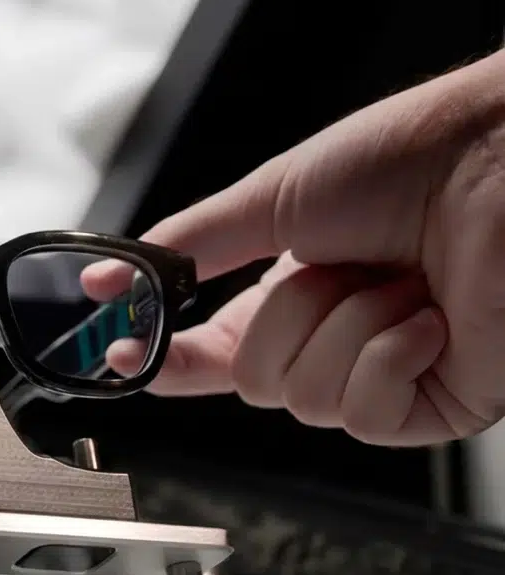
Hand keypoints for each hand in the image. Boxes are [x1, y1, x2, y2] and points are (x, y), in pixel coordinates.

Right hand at [83, 53, 504, 445]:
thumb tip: (109, 278)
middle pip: (252, 382)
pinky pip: (366, 414)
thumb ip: (186, 247)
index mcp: (288, 298)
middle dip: (287, 318)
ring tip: (396, 279)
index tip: (122, 353)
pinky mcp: (434, 407)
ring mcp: (383, 377)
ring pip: (306, 400)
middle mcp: (331, 341)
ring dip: (348, 326)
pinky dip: (390, 356)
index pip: (210, 354)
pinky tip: (427, 318)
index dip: (165, 359)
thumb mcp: (270, 199)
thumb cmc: (406, 162)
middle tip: (332, 266)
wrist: (500, 160)